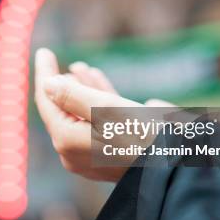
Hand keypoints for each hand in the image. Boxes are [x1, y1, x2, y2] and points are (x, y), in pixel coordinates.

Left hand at [34, 48, 138, 181]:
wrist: (174, 168)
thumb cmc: (141, 136)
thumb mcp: (106, 108)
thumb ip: (73, 95)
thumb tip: (48, 85)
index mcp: (67, 139)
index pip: (47, 101)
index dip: (45, 74)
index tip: (44, 51)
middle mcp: (73, 151)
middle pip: (62, 110)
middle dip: (63, 83)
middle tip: (57, 60)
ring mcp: (91, 155)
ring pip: (80, 115)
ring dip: (80, 90)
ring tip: (80, 68)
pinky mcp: (109, 154)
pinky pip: (97, 123)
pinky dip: (97, 101)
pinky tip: (96, 81)